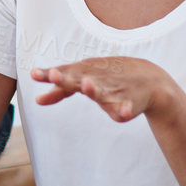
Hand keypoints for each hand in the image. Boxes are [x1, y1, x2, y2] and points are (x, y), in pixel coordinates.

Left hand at [31, 57, 180, 123]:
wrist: (150, 79)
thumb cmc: (109, 80)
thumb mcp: (85, 80)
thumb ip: (60, 91)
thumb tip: (37, 100)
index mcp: (86, 74)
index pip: (65, 74)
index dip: (51, 74)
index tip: (34, 74)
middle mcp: (99, 80)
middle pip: (81, 79)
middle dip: (68, 78)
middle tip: (55, 75)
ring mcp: (115, 90)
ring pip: (103, 92)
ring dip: (95, 90)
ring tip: (86, 85)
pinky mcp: (131, 103)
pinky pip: (128, 107)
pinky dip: (126, 109)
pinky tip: (125, 112)